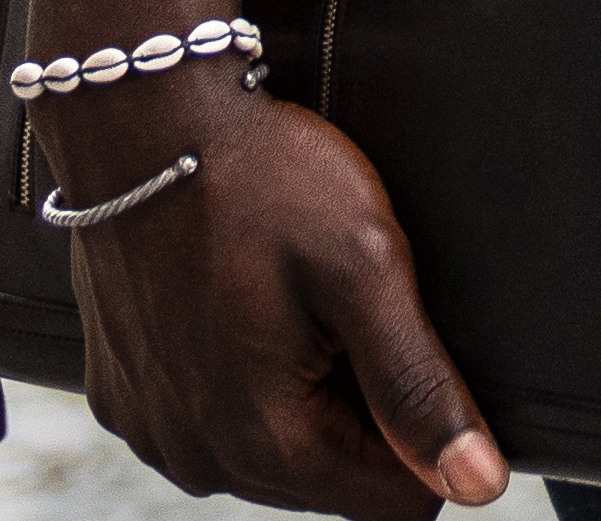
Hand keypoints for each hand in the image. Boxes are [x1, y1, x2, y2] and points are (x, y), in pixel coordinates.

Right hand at [65, 71, 507, 512]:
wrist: (138, 117)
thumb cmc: (257, 177)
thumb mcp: (364, 266)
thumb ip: (419, 386)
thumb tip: (478, 484)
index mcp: (267, 440)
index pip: (400, 499)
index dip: (426, 428)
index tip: (400, 341)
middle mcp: (200, 458)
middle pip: (334, 479)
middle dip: (359, 408)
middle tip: (340, 307)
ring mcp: (154, 431)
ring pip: (273, 454)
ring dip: (299, 394)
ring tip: (286, 299)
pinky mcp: (122, 398)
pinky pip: (209, 422)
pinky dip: (235, 378)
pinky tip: (235, 305)